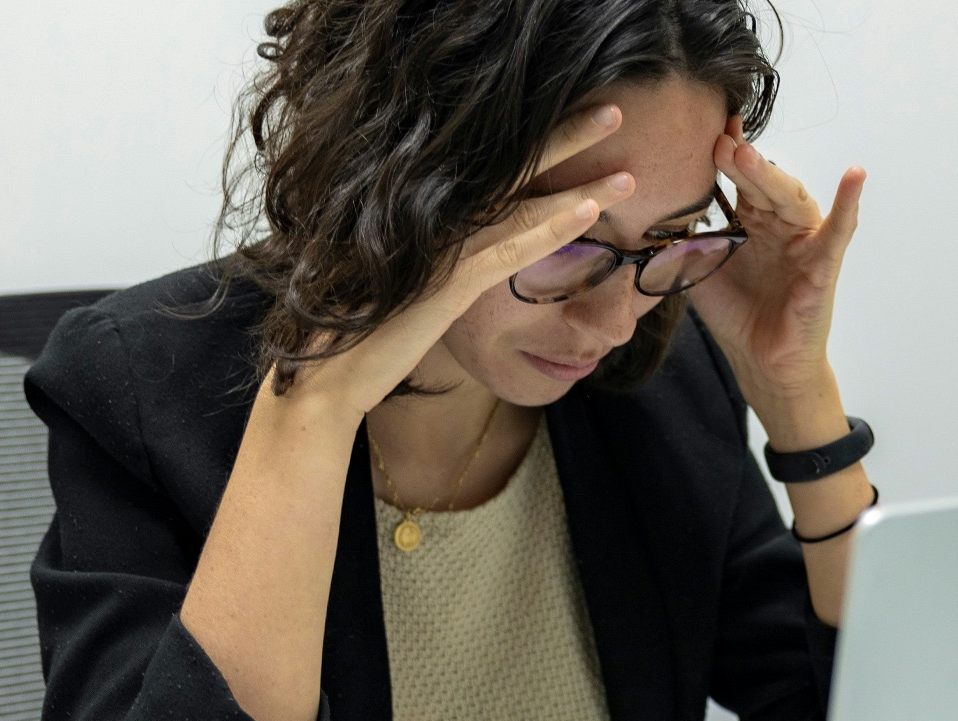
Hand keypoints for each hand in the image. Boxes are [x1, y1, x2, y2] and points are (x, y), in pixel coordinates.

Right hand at [281, 105, 637, 416]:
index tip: (580, 119)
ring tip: (629, 171)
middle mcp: (437, 220)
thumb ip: (442, 260)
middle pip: (513, 168)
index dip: (539, 140)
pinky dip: (553, 228)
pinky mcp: (447, 283)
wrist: (328, 373)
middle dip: (567, 137)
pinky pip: (511, 250)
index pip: (497, 169)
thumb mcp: (411, 285)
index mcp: (430, 216)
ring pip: (522, 205)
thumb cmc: (367, 331)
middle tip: (614, 110)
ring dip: (579, 184)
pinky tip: (591, 210)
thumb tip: (471, 251)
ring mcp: (442, 248)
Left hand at [689, 116, 865, 415]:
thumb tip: (646, 211)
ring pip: (790, 197)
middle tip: (716, 140)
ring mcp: (803, 240)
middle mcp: (778, 223)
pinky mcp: (824, 263)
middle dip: (738, 160)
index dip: (723, 154)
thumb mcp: (697, 271)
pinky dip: (850, 202)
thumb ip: (679, 241)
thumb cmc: (736, 314)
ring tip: (746, 154)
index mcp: (750, 220)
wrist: (760, 361)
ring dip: (770, 175)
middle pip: (761, 182)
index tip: (702, 128)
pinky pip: (839, 230)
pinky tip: (855, 175)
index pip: (737, 178)